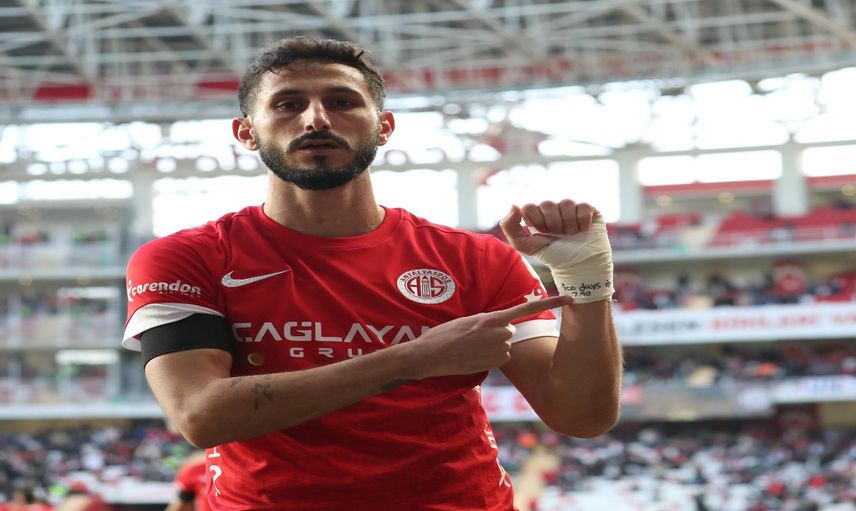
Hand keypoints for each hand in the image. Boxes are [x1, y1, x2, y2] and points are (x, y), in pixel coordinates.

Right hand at [411, 295, 569, 377]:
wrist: (432, 354)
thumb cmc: (444, 335)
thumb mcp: (467, 321)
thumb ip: (486, 322)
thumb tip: (498, 328)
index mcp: (493, 317)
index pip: (527, 308)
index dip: (551, 302)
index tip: (570, 297)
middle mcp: (500, 332)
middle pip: (510, 331)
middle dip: (497, 335)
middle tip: (475, 338)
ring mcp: (499, 348)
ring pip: (505, 346)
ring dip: (492, 348)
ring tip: (471, 348)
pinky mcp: (497, 362)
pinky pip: (501, 359)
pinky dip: (490, 359)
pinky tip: (473, 358)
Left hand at [499, 200, 599, 254]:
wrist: (577, 266)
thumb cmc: (551, 256)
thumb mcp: (524, 245)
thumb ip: (510, 226)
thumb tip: (514, 205)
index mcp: (537, 215)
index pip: (529, 207)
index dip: (536, 221)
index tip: (542, 233)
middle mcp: (554, 209)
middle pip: (547, 204)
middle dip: (552, 224)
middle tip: (557, 235)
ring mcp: (571, 208)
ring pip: (566, 202)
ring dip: (567, 224)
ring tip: (570, 235)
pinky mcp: (589, 210)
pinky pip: (583, 206)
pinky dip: (582, 221)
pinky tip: (582, 231)